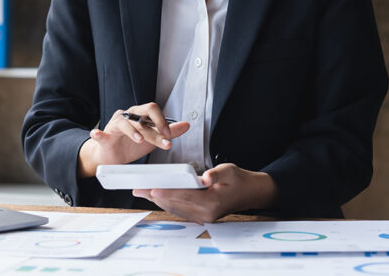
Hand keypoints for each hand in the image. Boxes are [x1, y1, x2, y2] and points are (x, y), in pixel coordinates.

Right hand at [77, 104, 190, 177]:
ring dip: (134, 131)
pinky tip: (98, 134)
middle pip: (140, 113)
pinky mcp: (104, 136)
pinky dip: (98, 134)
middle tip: (163, 138)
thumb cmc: (131, 145)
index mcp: (139, 115)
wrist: (113, 157)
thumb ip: (169, 131)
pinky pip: (100, 134)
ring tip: (140, 140)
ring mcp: (114, 125)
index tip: (169, 135)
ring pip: (125, 123)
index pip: (152, 110)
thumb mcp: (153, 139)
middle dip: (153, 126)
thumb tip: (186, 124)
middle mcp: (127, 116)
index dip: (162, 120)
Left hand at [131, 164, 276, 222]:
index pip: (185, 196)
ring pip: (175, 209)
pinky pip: (180, 211)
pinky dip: (167, 203)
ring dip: (157, 201)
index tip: (152, 189)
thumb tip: (205, 177)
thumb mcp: (230, 171)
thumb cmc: (239, 180)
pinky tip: (156, 197)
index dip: (167, 192)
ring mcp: (203, 217)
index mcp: (213, 202)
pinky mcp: (201, 217)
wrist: (249, 193)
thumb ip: (216, 174)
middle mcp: (207, 213)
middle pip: (176, 204)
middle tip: (138, 189)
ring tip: (142, 192)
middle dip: (155, 196)